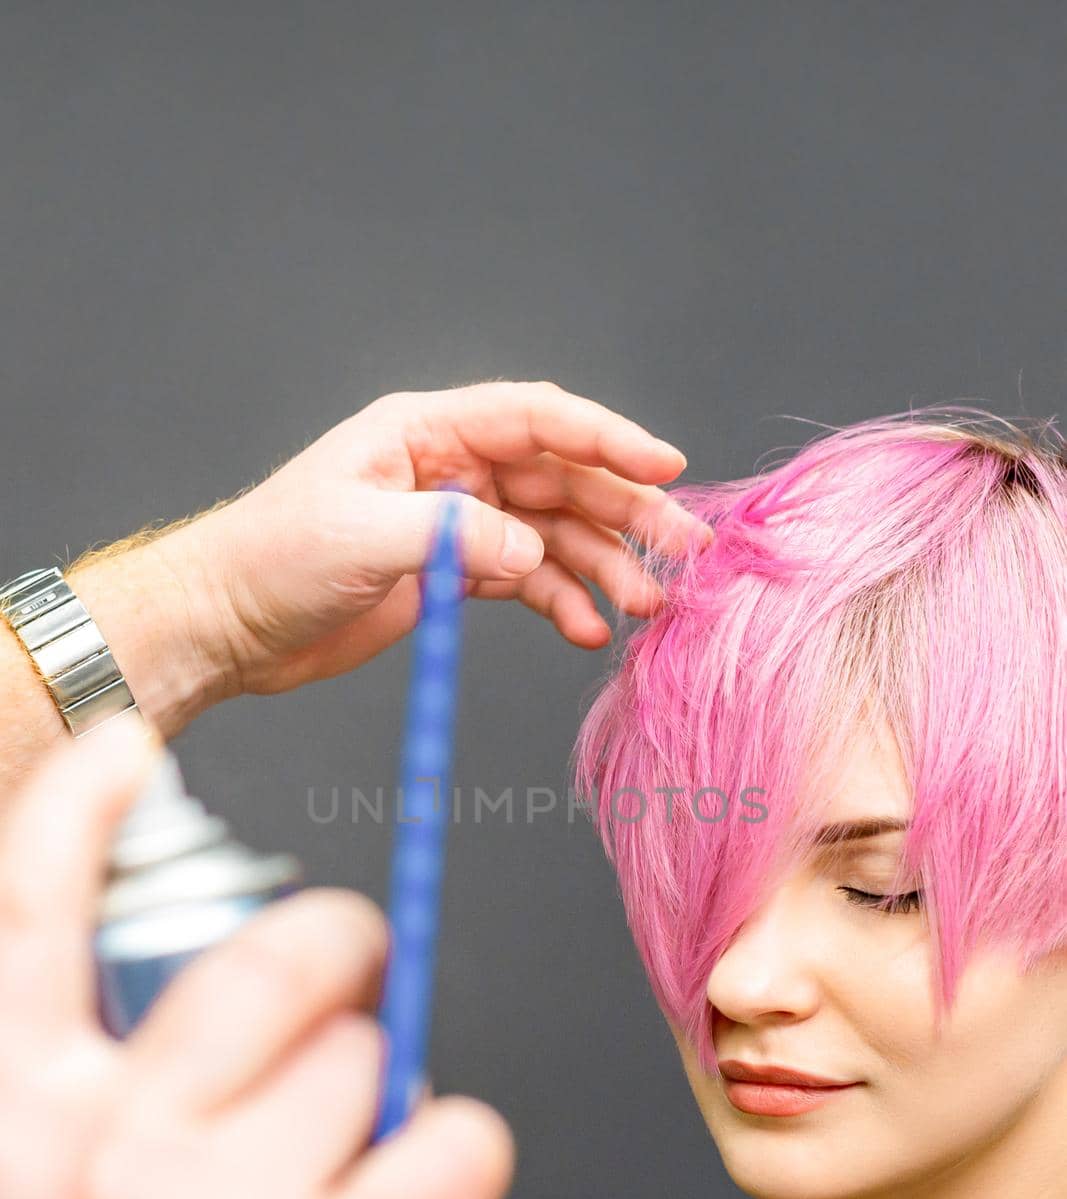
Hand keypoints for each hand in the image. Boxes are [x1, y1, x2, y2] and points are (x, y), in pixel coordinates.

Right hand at [0, 715, 513, 1198]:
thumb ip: (104, 1101)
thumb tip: (238, 1012)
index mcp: (17, 1114)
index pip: (32, 908)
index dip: (82, 808)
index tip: (127, 749)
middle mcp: (110, 1141)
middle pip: (283, 958)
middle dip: (338, 958)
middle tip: (347, 995)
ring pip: (375, 1060)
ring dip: (374, 1111)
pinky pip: (456, 1143)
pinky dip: (451, 1170)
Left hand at [160, 379, 691, 697]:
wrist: (227, 626)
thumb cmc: (271, 562)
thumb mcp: (360, 537)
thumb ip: (454, 536)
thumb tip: (532, 550)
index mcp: (424, 432)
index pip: (535, 420)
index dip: (606, 437)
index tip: (665, 465)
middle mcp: (449, 469)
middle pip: (559, 479)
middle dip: (626, 511)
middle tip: (684, 549)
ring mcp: (454, 522)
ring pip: (552, 533)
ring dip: (604, 565)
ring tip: (647, 604)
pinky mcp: (449, 575)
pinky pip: (525, 580)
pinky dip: (561, 602)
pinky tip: (588, 629)